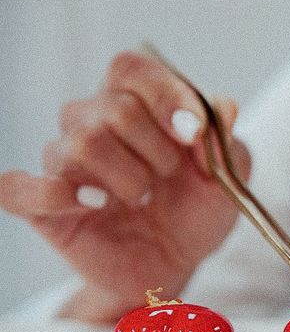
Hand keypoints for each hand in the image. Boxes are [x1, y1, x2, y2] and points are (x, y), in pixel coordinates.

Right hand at [0, 51, 250, 322]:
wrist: (177, 263)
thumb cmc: (195, 209)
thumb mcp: (227, 176)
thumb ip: (223, 140)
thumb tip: (222, 108)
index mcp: (134, 102)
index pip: (131, 69)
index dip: (165, 95)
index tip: (194, 133)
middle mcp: (91, 122)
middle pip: (114, 108)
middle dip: (157, 150)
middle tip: (169, 177)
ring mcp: (63, 163)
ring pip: (83, 144)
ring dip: (128, 178)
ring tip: (142, 197)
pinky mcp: (41, 205)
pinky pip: (17, 187)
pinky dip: (52, 194)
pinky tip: (95, 205)